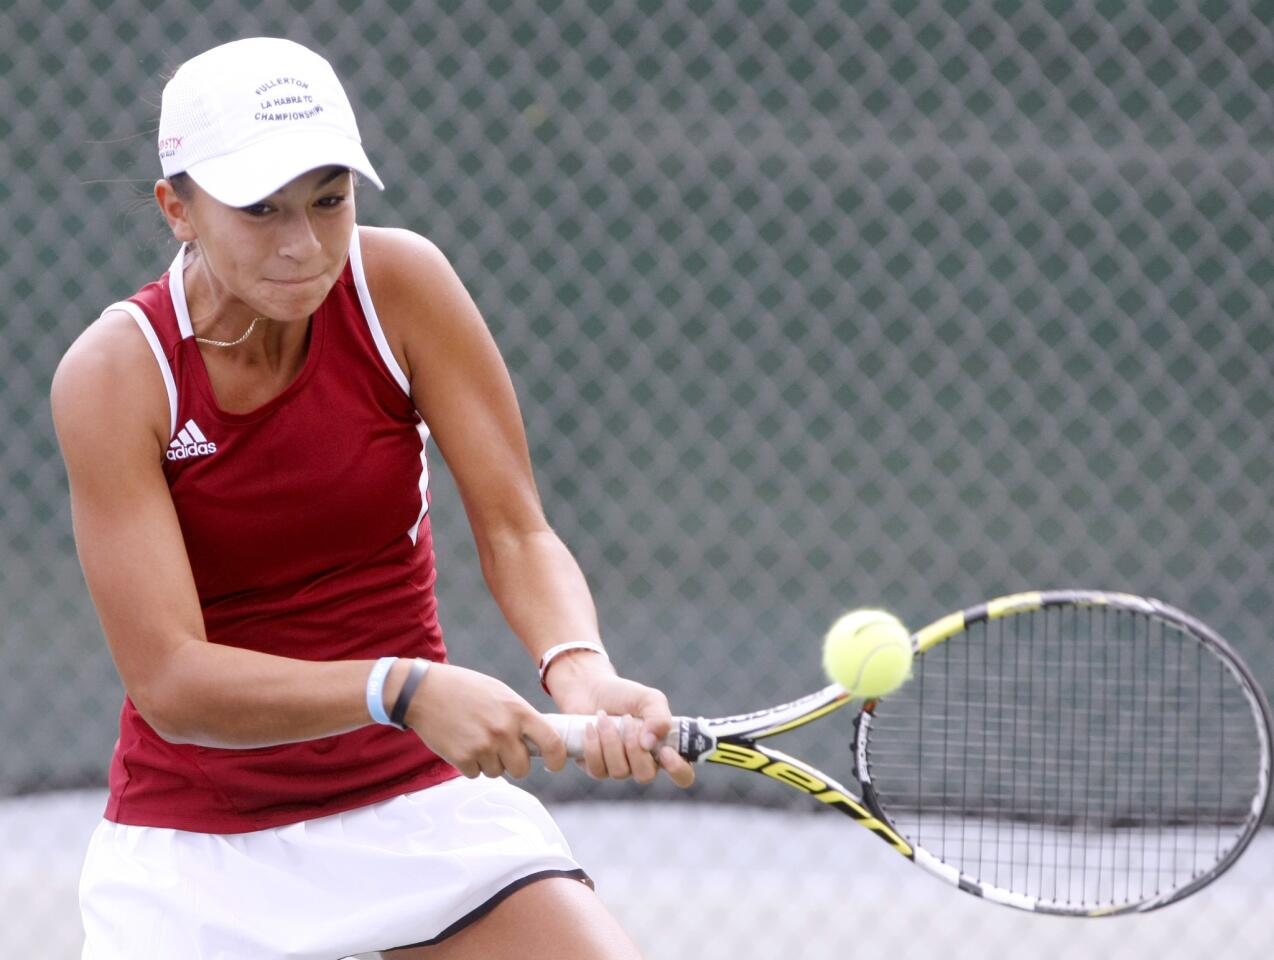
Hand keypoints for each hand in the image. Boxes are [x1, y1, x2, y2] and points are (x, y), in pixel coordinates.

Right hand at [404, 663, 567, 778]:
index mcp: (518, 710)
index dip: (557, 759)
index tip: (553, 764)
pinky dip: (469, 764)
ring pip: (497, 772)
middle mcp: (504, 730)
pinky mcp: (462, 758)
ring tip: (475, 738)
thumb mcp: (500, 693)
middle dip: (514, 764)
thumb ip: (520, 715)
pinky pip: (475, 774)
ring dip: (489, 762)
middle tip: (501, 751)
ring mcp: (483, 746)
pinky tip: (461, 743)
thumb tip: (539, 739)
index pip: (551, 742)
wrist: (424, 691)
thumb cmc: (465, 689)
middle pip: (522, 768)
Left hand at [550, 670, 695, 788]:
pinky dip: (593, 745)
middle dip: (633, 747)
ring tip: (603, 717)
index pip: (683, 774)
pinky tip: (591, 726)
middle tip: (626, 719)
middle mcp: (644, 763)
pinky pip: (597, 770)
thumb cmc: (624, 695)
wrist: (590, 689)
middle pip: (645, 776)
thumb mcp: (649, 699)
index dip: (678, 769)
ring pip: (619, 772)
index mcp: (664, 748)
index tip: (665, 751)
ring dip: (610, 740)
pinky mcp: (596, 768)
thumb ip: (659, 717)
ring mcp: (620, 768)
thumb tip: (649, 743)